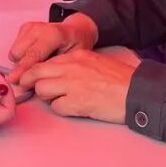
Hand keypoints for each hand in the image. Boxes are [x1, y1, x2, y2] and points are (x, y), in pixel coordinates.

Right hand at [6, 14, 97, 82]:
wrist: (75, 30)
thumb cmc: (75, 46)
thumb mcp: (71, 60)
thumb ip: (53, 70)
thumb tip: (36, 85)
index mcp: (54, 34)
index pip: (33, 55)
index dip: (23, 71)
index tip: (16, 82)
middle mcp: (39, 28)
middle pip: (18, 54)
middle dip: (21, 68)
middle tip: (31, 78)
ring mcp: (31, 26)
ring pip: (14, 52)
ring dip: (21, 61)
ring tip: (37, 64)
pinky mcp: (25, 27)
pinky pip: (14, 48)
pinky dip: (21, 55)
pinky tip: (34, 56)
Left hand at [16, 50, 136, 123]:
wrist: (137, 92)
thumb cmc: (121, 80)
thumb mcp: (96, 63)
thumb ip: (76, 66)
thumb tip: (58, 75)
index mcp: (76, 56)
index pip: (45, 62)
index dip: (35, 72)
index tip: (29, 79)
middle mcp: (71, 67)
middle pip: (36, 73)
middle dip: (30, 83)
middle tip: (28, 91)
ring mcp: (72, 84)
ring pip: (41, 90)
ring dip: (47, 97)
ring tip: (61, 100)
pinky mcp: (76, 102)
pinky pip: (56, 107)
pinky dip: (61, 110)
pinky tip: (74, 109)